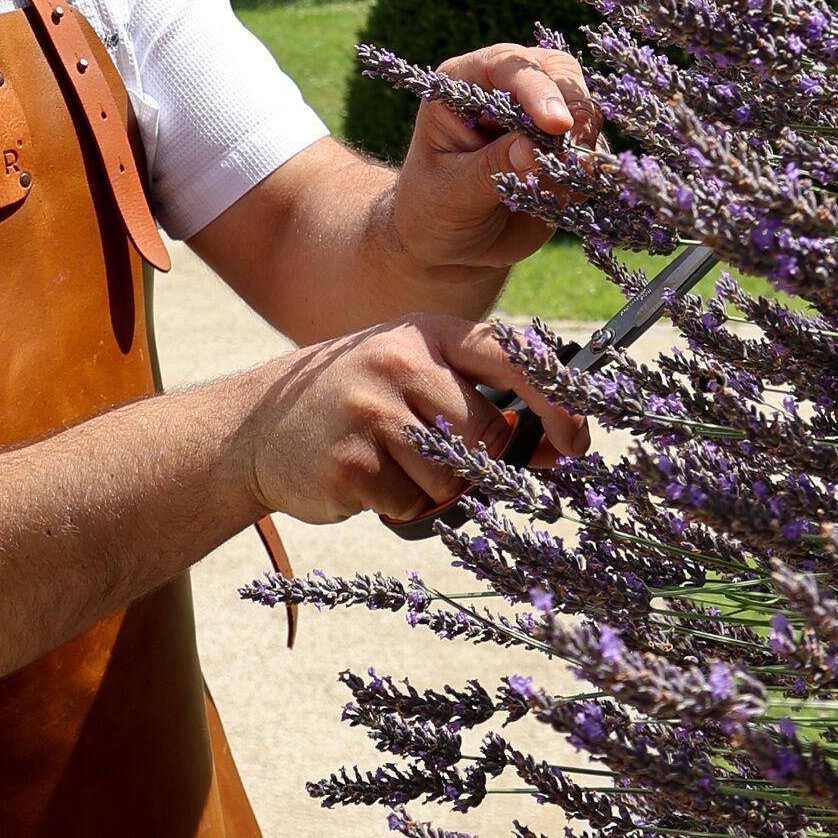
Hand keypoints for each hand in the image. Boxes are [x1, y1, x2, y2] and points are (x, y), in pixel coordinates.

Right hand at [232, 312, 588, 528]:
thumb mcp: (416, 378)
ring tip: (387, 460)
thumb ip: (485, 402)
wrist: (258, 426)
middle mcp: (401, 361)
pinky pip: (410, 505)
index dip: (556, 400)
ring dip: (430, 488)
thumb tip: (564, 448)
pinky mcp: (350, 461)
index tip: (579, 439)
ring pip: (452, 478)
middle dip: (475, 462)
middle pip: (487, 434)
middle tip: (428, 454)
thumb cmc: (360, 403)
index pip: (511, 356)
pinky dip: (395, 504)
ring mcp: (372, 409)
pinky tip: (361, 476)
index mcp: (426, 332)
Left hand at [387, 41, 597, 283]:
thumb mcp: (452, 192)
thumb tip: (534, 148)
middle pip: (558, 73)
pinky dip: (586, 171)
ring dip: (580, 147)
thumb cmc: (433, 211)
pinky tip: (559, 199)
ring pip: (583, 109)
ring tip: (556, 189)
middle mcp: (505, 89)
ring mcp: (537, 115)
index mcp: (463, 84)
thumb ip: (492, 167)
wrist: (449, 245)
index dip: (536, 89)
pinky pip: (591, 148)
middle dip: (572, 114)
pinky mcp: (562, 146)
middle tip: (572, 160)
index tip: (556, 125)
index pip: (507, 66)